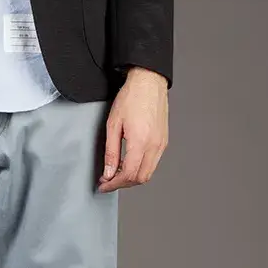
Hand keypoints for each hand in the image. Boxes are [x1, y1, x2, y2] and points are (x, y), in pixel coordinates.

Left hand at [98, 67, 168, 191]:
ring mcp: (161, 144)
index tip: (103, 185)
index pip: (128, 175)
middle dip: (122, 184)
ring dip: (132, 177)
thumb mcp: (113, 125)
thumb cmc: (131, 97)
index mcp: (141, 142)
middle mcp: (154, 145)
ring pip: (148, 173)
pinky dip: (140, 168)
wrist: (149, 82)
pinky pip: (153, 162)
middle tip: (107, 181)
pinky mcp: (164, 141)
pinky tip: (129, 162)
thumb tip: (108, 172)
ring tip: (116, 172)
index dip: (113, 184)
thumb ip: (111, 152)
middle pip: (140, 178)